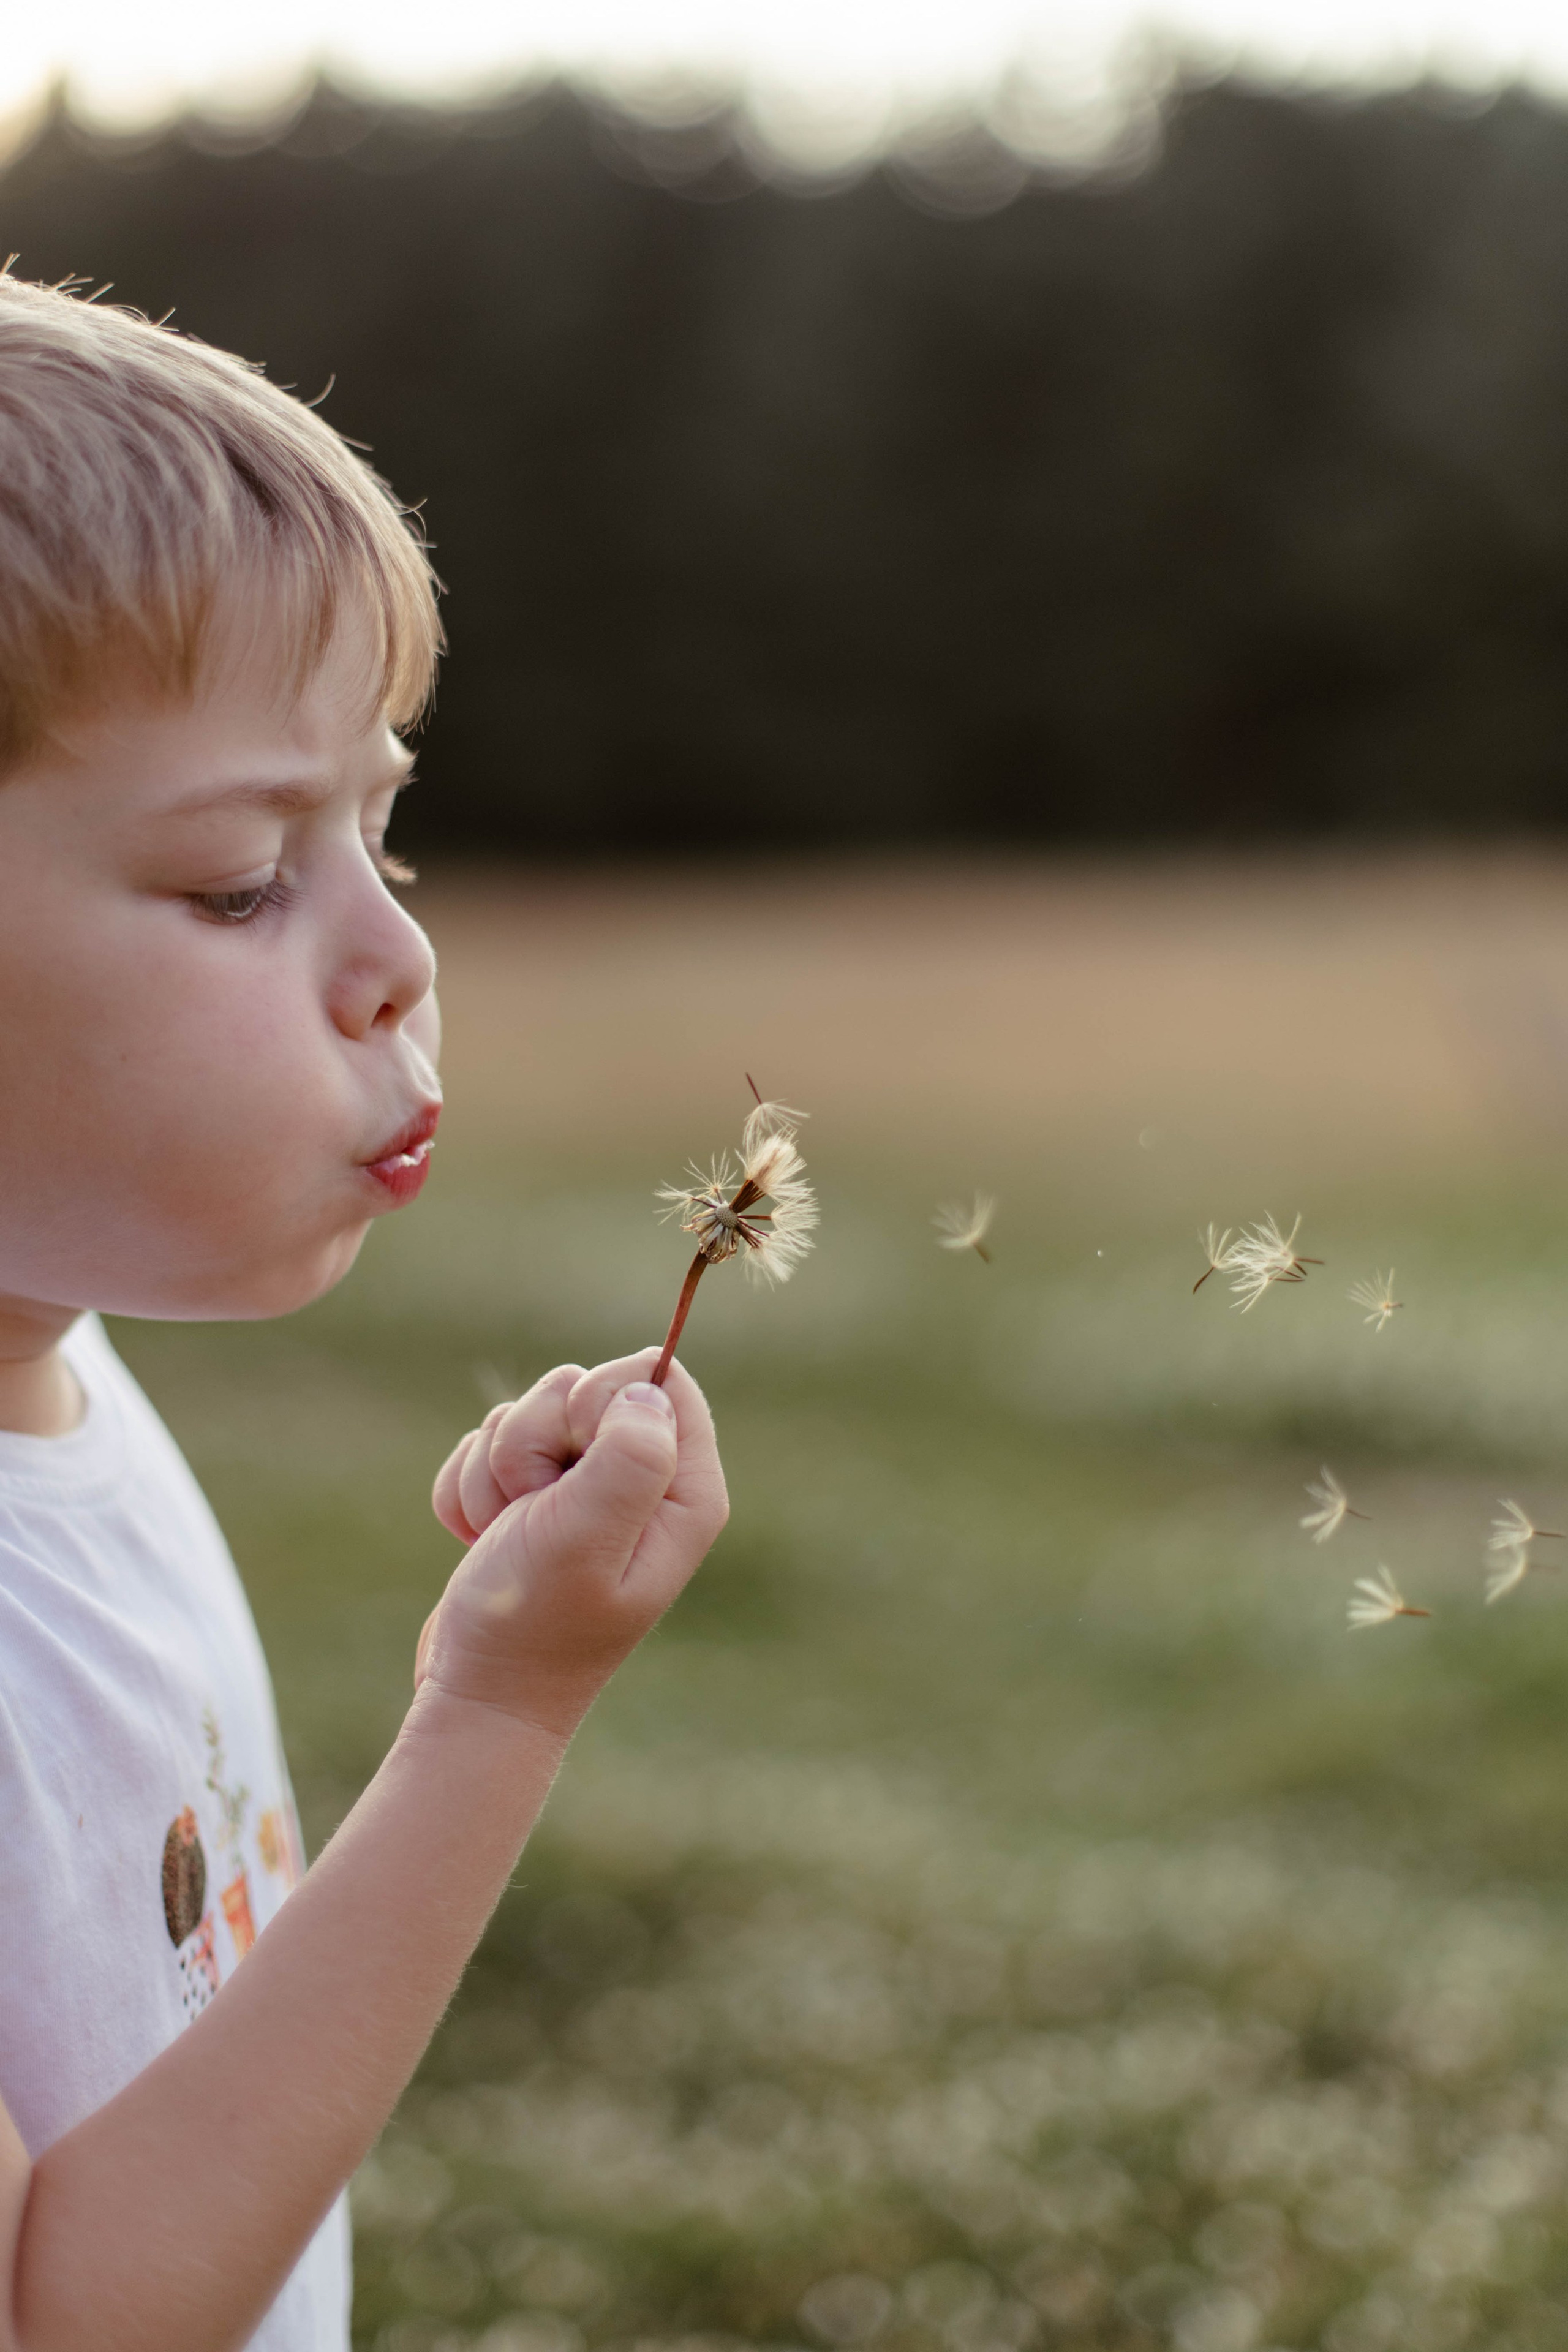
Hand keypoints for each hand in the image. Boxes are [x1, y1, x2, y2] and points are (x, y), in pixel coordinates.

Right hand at [418, 1351, 728, 1736]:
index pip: (661, 1379)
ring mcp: (583, 1491)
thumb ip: (630, 1454)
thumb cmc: (533, 1622)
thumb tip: (645, 1389)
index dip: (603, 1397)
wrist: (476, 1695)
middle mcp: (644, 1485)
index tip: (575, 1452)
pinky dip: (471, 1491)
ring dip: (497, 1470)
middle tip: (535, 1508)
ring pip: (529, 1414)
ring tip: (508, 1536)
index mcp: (685, 1492)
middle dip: (536, 1439)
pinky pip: (487, 1446)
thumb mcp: (588, 1535)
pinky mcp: (531, 1501)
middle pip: (584, 1388)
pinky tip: (482, 1541)